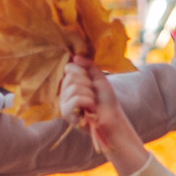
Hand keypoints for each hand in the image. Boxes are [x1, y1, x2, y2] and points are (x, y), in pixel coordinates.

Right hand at [59, 56, 146, 174]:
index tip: (91, 81)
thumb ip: (88, 66)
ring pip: (74, 88)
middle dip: (88, 84)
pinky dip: (88, 102)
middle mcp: (63, 92)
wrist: (112, 119)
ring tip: (93, 103)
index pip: (69, 67)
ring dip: (89, 95)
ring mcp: (63, 103)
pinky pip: (75, 99)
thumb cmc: (106, 100)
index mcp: (70, 83)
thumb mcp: (99, 78)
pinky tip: (90, 110)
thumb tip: (74, 56)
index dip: (82, 72)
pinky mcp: (66, 114)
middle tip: (93, 94)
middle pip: (71, 77)